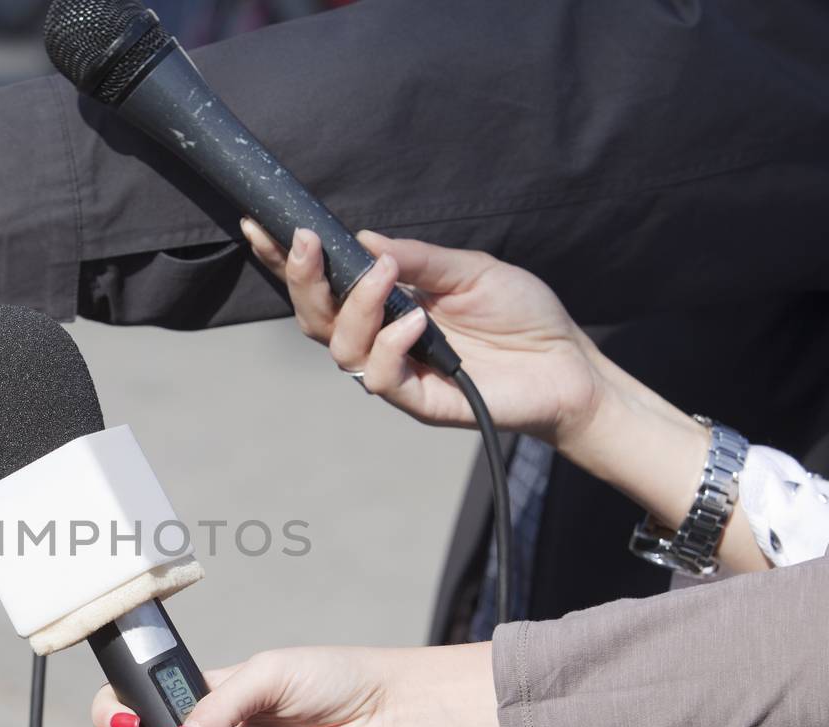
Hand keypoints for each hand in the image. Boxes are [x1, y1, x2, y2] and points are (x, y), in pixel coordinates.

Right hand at [244, 221, 605, 447]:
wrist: (570, 366)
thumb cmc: (523, 317)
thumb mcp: (471, 269)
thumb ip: (419, 258)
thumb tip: (364, 241)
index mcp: (385, 304)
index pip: (323, 284)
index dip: (285, 259)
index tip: (258, 223)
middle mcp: (381, 338)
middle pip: (314, 317)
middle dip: (301, 278)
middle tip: (307, 241)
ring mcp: (398, 371)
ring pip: (339, 348)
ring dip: (355, 306)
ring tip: (388, 277)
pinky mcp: (420, 401)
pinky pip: (382, 378)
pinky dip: (391, 345)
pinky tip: (416, 322)